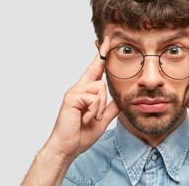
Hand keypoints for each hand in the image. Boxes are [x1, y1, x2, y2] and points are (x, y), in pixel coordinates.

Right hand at [46, 35, 119, 161]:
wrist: (67, 148)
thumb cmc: (81, 134)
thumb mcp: (101, 119)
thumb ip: (110, 108)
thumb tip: (121, 99)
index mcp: (86, 92)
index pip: (95, 69)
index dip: (100, 55)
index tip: (104, 41)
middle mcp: (79, 88)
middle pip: (100, 74)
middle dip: (103, 69)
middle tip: (101, 65)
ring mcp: (74, 91)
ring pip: (100, 87)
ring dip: (101, 106)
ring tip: (92, 118)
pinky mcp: (72, 97)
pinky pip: (94, 97)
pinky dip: (96, 110)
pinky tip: (88, 118)